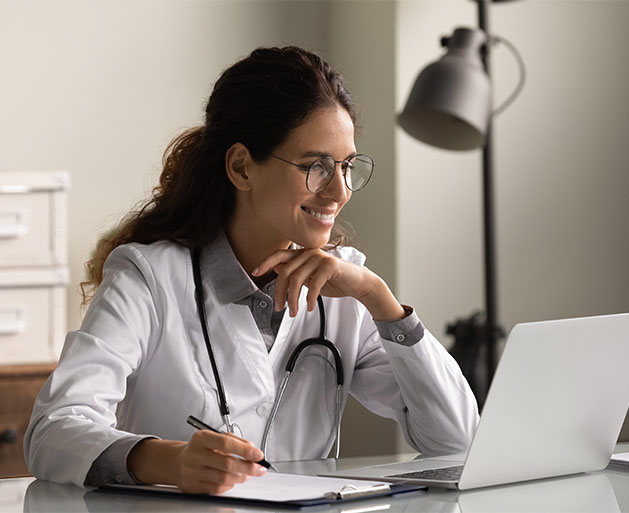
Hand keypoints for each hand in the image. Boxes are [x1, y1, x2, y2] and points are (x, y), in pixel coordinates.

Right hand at [128, 432, 266, 494]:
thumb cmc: (201, 448)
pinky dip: (229, 485)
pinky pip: (216, 489)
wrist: (177, 461)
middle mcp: (195, 454)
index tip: (258, 454)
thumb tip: (252, 449)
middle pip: (226, 463)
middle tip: (258, 468)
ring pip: (223, 478)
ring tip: (247, 474)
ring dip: (240, 477)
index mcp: (201, 438)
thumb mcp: (215, 437)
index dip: (244, 450)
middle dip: (247, 467)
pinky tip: (233, 480)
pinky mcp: (192, 486)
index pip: (226, 443)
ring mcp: (192, 472)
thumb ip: (235, 440)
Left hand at [252, 248, 405, 320]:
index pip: (279, 255)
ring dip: (293, 299)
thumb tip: (276, 270)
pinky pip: (313, 284)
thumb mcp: (310, 279)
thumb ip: (295, 274)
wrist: (358, 284)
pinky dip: (310, 298)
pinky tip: (311, 307)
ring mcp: (320, 257)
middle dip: (280, 293)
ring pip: (297, 279)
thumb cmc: (334, 281)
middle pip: (285, 271)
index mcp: (303, 253)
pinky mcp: (330, 266)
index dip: (265, 262)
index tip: (254, 272)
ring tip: (294, 312)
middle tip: (280, 308)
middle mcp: (310, 252)